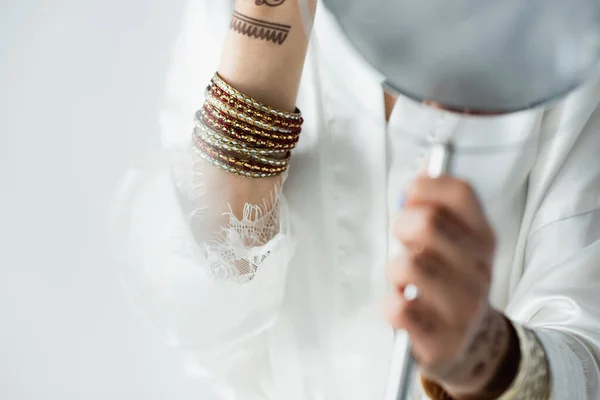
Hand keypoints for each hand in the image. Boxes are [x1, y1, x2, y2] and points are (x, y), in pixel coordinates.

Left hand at [383, 175, 510, 395]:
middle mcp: (478, 269)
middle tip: (404, 240)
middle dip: (402, 226)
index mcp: (483, 238)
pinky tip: (402, 306)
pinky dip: (390, 305)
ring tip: (403, 281)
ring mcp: (463, 306)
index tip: (410, 196)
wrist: (475, 345)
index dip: (425, 186)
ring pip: (408, 266)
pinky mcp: (441, 338)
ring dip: (394, 271)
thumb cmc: (452, 282)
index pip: (460, 192)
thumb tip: (428, 161)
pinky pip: (398, 309)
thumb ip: (440, 203)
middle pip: (426, 223)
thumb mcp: (457, 241)